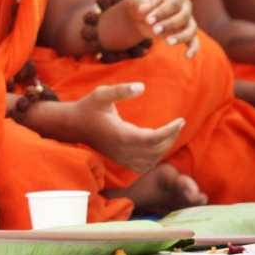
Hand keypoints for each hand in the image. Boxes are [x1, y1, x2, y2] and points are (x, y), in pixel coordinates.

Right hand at [53, 83, 185, 173]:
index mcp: (121, 135)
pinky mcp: (120, 160)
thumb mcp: (102, 94)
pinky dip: (154, 159)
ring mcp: (121, 157)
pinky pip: (143, 167)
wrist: (73, 125)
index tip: (181, 120)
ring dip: (164, 148)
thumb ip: (121, 90)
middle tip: (178, 124)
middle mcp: (123, 149)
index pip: (153, 138)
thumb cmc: (88, 108)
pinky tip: (156, 147)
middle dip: (170, 137)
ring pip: (152, 159)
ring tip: (170, 133)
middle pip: (156, 150)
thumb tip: (141, 87)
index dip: (170, 131)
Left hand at [104, 0, 198, 57]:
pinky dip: (193, 49)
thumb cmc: (141, 3)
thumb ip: (141, 4)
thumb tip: (144, 9)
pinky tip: (187, 57)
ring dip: (180, 37)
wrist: (141, 14)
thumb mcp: (137, 0)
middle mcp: (185, 5)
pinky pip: (194, 41)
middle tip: (154, 30)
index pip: (172, 3)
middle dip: (169, 24)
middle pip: (183, 16)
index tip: (148, 20)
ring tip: (167, 42)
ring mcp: (188, 20)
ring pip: (191, 29)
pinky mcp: (186, 33)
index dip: (161, 12)